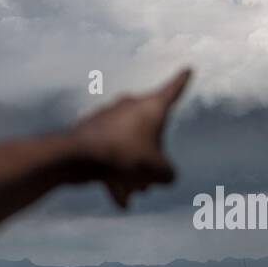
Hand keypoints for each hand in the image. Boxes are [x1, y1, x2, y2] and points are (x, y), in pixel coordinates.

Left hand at [73, 68, 191, 207]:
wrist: (78, 157)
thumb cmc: (125, 157)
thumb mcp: (158, 171)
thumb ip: (169, 173)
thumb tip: (164, 174)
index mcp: (151, 107)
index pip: (173, 90)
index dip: (183, 81)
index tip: (188, 69)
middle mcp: (130, 105)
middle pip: (150, 133)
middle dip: (151, 159)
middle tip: (148, 184)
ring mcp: (109, 115)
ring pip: (129, 146)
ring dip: (132, 170)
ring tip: (131, 194)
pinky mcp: (91, 129)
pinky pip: (110, 152)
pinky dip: (114, 172)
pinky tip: (115, 197)